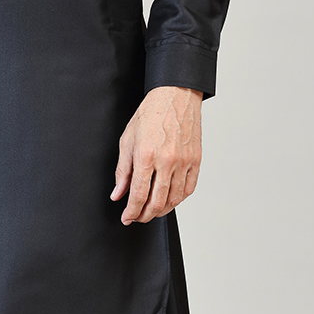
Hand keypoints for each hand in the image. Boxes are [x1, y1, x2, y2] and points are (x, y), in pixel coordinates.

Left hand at [111, 86, 202, 224]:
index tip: (127, 218)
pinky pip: (188, 189)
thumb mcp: (127, 140)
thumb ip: (122, 171)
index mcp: (146, 156)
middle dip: (144, 215)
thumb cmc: (151, 114)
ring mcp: (184, 162)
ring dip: (161, 210)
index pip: (138, 195)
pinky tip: (169, 200)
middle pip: (157, 202)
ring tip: (151, 210)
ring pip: (174, 199)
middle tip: (137, 217)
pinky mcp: (196, 161)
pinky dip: (178, 200)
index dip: (131, 212)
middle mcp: (167, 161)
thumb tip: (118, 194)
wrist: (175, 96)